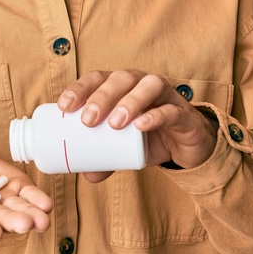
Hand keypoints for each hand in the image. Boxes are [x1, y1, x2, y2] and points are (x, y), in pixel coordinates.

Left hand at [57, 70, 218, 181]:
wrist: (188, 145)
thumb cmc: (150, 137)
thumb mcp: (125, 148)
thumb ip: (107, 158)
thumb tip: (86, 175)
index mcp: (122, 86)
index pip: (98, 78)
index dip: (80, 88)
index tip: (64, 106)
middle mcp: (142, 83)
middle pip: (121, 78)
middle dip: (102, 96)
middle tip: (88, 120)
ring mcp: (165, 95)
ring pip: (148, 86)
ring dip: (129, 101)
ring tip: (114, 123)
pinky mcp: (182, 113)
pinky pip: (170, 110)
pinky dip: (155, 116)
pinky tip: (141, 126)